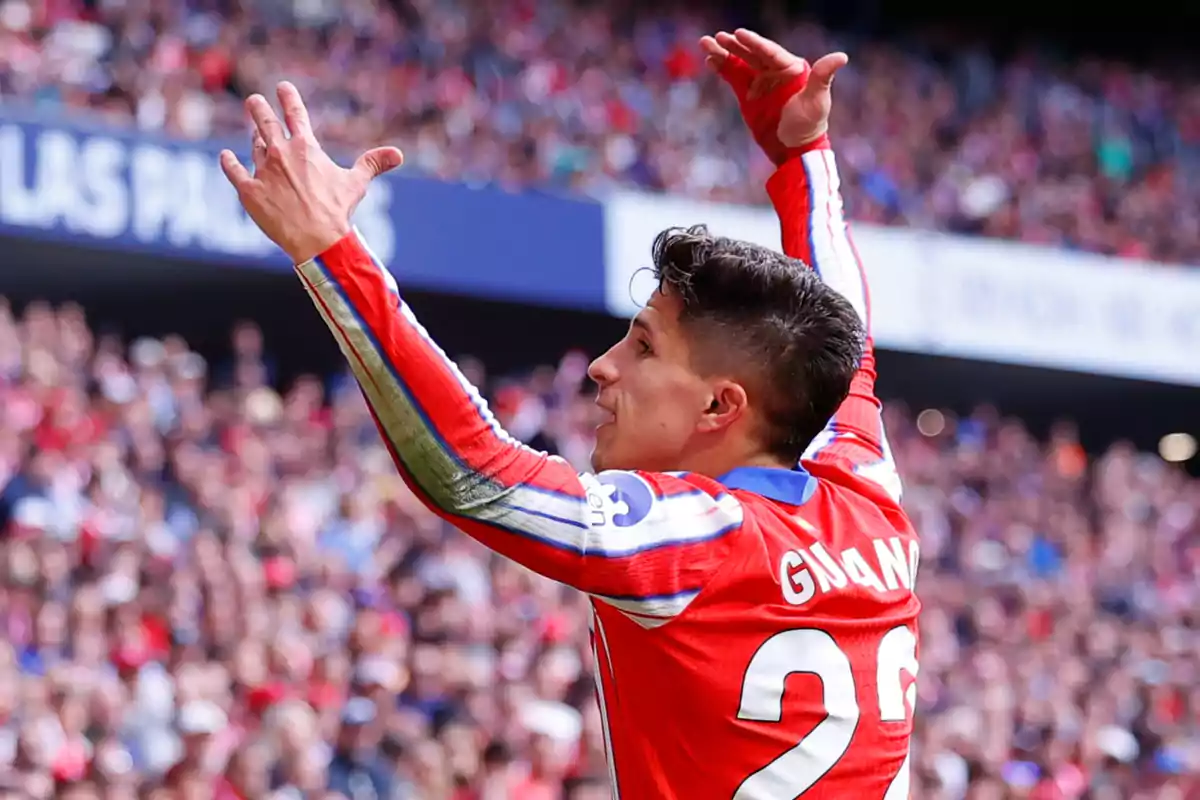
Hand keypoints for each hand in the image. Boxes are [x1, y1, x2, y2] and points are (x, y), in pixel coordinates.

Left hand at [219, 82, 403, 263]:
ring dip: (253, 138)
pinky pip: (234, 171)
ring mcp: (263, 171)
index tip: (282, 86)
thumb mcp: (356, 184)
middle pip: (265, 122)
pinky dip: (229, 162)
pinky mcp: (249, 191)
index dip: (288, 97)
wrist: (317, 239)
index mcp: (306, 148)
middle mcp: (281, 153)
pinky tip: (226, 156)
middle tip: (254, 100)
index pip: (295, 114)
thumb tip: (397, 154)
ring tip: (253, 133)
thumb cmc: (337, 211)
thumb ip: (372, 164)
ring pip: (254, 147)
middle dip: (258, 108)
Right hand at [700, 29, 847, 164]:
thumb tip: (841, 56)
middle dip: (734, 44)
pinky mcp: (749, 95)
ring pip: (739, 62)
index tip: (738, 34)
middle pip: (751, 53)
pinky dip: (722, 68)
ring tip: (705, 44)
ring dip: (723, 53)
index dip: (753, 43)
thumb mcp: (817, 100)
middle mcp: (774, 71)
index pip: (769, 52)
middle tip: (718, 37)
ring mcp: (760, 83)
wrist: (794, 149)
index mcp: (791, 68)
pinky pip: (733, 77)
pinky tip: (710, 61)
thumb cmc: (810, 125)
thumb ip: (823, 77)